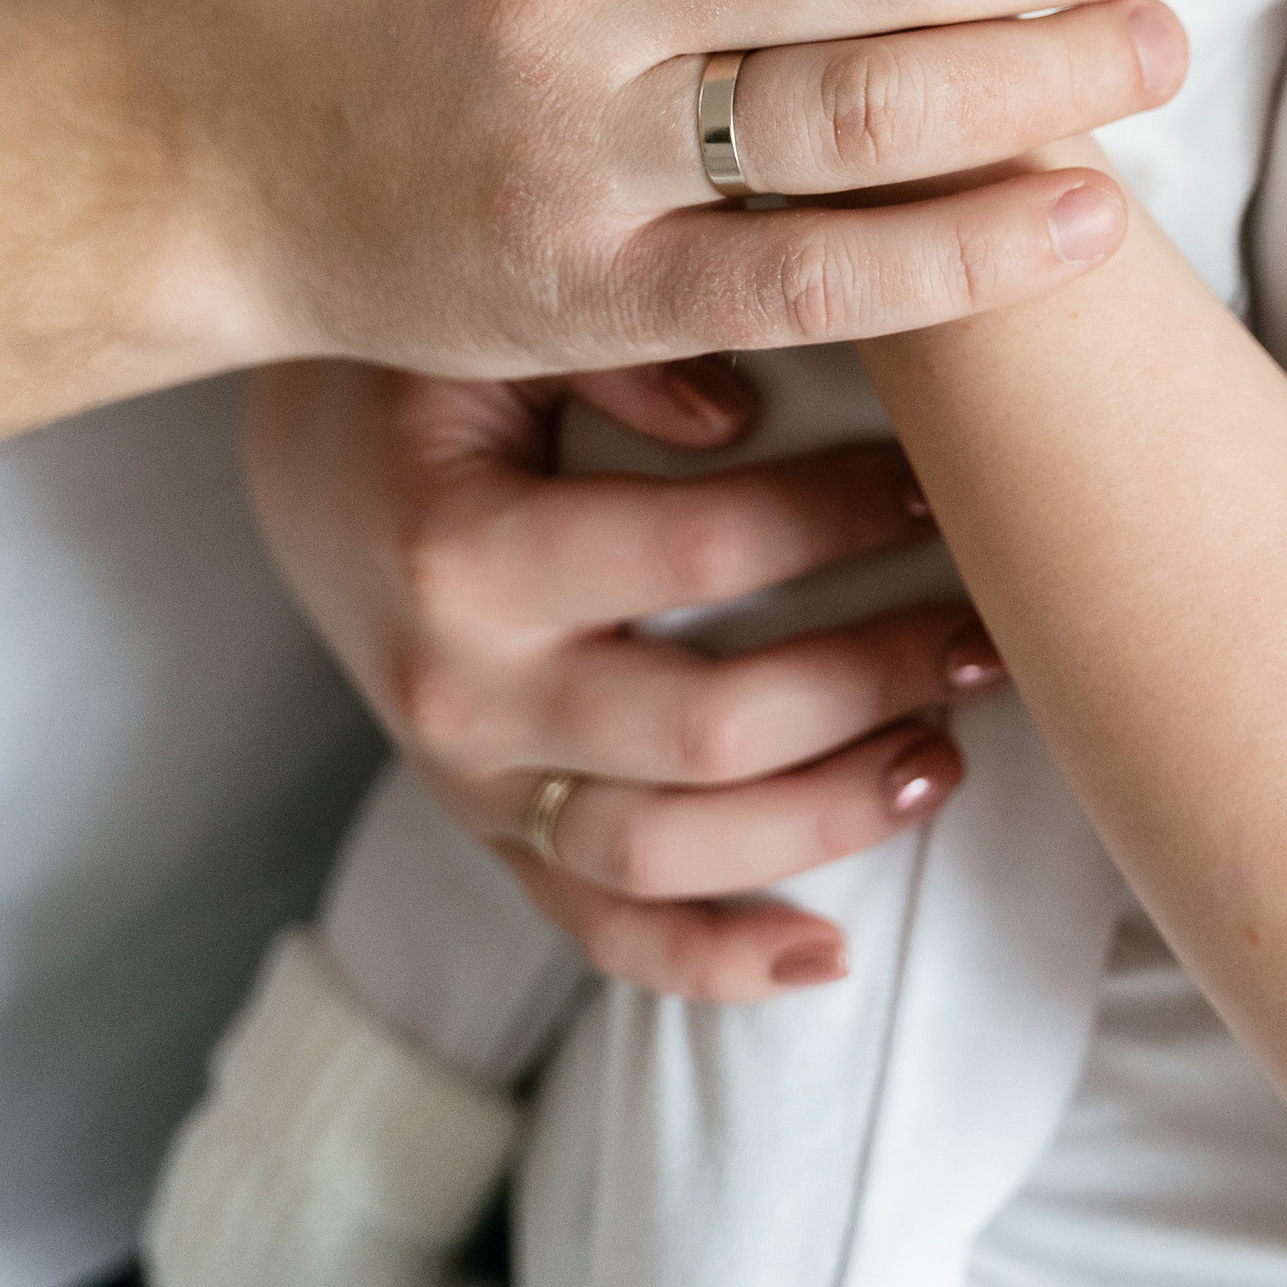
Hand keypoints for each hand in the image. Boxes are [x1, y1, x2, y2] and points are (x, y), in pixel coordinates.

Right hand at [245, 358, 1011, 997]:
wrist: (302, 458)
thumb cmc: (428, 366)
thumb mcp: (501, 326)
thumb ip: (617, 348)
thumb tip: (742, 412)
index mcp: (460, 550)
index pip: (691, 552)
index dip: (836, 518)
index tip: (939, 479)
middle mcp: (458, 691)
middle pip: (702, 730)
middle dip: (867, 680)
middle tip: (984, 631)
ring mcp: (469, 783)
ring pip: (663, 854)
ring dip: (826, 818)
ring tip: (949, 756)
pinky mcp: (489, 832)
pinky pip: (601, 932)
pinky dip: (715, 960)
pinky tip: (831, 956)